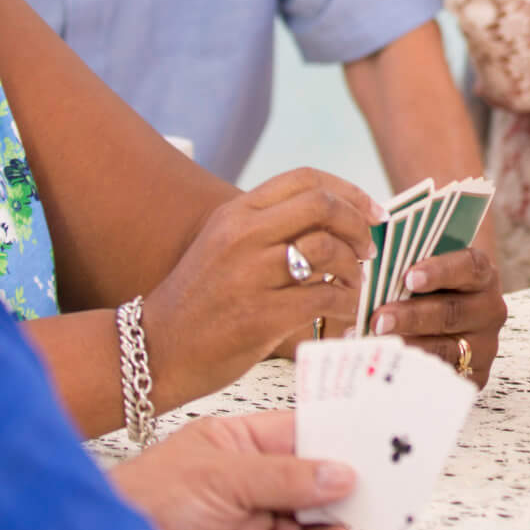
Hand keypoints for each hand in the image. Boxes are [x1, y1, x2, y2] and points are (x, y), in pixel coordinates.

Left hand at [107, 410, 359, 529]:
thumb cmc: (147, 503)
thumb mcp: (221, 476)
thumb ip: (286, 477)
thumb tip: (343, 474)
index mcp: (238, 447)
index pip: (300, 437)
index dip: (338, 441)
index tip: (380, 446)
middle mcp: (249, 490)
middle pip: (315, 490)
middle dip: (344, 499)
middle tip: (373, 506)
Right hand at [144, 168, 371, 406]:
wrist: (157, 349)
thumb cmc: (199, 302)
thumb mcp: (224, 247)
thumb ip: (269, 229)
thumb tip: (335, 223)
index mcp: (236, 214)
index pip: (305, 179)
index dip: (349, 191)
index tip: (372, 211)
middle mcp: (243, 235)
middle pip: (322, 206)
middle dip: (358, 225)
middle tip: (368, 249)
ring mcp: (251, 274)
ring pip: (328, 250)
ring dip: (353, 269)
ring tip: (352, 285)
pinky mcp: (262, 315)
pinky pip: (325, 297)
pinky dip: (345, 305)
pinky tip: (342, 315)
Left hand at [372, 244, 508, 383]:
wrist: (450, 322)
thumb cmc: (431, 290)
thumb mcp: (428, 270)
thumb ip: (408, 265)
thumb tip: (371, 267)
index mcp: (482, 275)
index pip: (469, 268)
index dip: (440, 272)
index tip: (409, 278)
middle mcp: (489, 310)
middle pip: (453, 312)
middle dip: (412, 316)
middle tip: (379, 319)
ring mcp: (484, 345)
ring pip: (446, 348)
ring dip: (409, 346)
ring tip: (378, 345)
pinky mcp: (475, 375)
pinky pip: (444, 377)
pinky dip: (414, 372)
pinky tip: (390, 366)